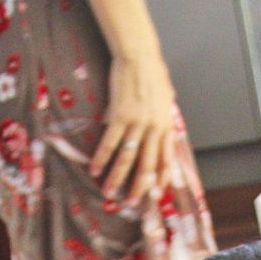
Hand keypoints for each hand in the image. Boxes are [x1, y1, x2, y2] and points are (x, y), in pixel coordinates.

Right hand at [89, 52, 179, 201]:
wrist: (140, 56)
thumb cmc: (152, 73)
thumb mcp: (165, 97)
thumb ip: (163, 116)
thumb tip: (162, 127)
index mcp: (166, 125)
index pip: (166, 160)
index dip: (161, 180)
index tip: (155, 194)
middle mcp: (154, 128)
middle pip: (147, 166)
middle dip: (139, 188)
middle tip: (132, 203)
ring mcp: (137, 123)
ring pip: (128, 159)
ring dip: (117, 179)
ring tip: (109, 193)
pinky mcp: (120, 116)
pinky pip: (110, 143)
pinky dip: (101, 159)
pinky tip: (94, 170)